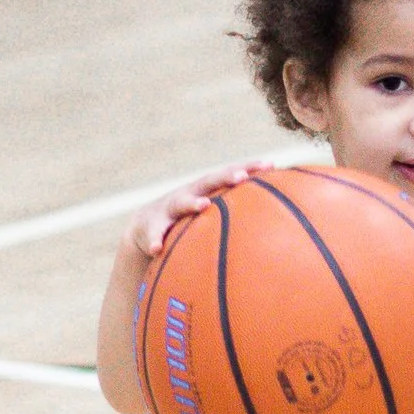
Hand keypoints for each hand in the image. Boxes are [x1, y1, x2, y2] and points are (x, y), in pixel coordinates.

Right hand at [123, 163, 263, 260]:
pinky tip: (156, 248)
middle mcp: (187, 194)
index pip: (229, 175)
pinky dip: (154, 240)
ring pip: (179, 204)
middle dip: (225, 177)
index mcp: (203, 191)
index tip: (270, 165)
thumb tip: (269, 223)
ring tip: (202, 205)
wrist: (143, 227)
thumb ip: (232, 215)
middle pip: (207, 182)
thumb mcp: (207, 215)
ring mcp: (167, 210)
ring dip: (191, 203)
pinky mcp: (149, 229)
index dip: (248, 168)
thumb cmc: (186, 222)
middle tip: (241, 177)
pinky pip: (152, 235)